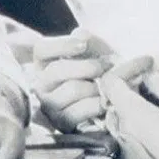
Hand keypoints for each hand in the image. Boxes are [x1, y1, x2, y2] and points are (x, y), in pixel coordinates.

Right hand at [31, 29, 155, 131]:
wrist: (117, 100)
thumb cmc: (102, 72)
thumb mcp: (98, 51)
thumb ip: (90, 39)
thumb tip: (80, 35)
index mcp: (46, 62)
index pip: (42, 49)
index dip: (61, 45)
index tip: (83, 44)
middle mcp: (42, 84)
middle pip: (57, 70)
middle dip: (88, 67)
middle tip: (107, 66)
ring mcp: (49, 105)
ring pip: (72, 89)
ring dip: (96, 87)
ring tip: (107, 87)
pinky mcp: (61, 124)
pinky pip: (78, 111)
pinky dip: (96, 105)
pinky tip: (104, 102)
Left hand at [100, 71, 158, 158]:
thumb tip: (149, 75)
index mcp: (129, 112)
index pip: (111, 80)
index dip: (129, 66)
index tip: (151, 61)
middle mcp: (122, 124)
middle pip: (121, 91)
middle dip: (143, 76)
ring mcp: (128, 136)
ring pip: (130, 104)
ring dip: (148, 89)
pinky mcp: (137, 145)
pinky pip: (135, 117)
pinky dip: (148, 104)